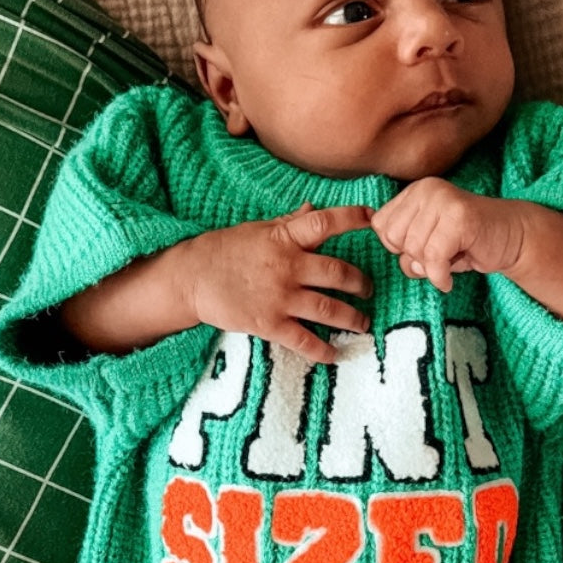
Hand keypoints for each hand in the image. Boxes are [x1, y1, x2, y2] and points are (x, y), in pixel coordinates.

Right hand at [183, 202, 374, 363]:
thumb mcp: (256, 229)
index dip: (352, 219)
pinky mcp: (269, 324)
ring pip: (328, 310)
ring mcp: (279, 297)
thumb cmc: (223, 250)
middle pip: (337, 274)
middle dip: (360, 284)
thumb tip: (312, 208)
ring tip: (363, 324)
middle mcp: (287, 267)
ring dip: (352, 319)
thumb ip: (287, 223)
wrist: (190, 278)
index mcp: (284, 238)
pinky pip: (304, 340)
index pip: (325, 223)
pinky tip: (335, 354)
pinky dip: (323, 350)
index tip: (372, 218)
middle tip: (368, 291)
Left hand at [369, 180, 527, 291]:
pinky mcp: (459, 217)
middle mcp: (427, 189)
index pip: (380, 225)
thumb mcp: (427, 244)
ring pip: (414, 249)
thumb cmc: (466, 243)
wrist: (511, 238)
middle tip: (437, 258)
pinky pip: (433, 258)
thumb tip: (405, 262)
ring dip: (430, 268)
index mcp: (415, 191)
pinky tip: (449, 279)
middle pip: (393, 238)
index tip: (423, 249)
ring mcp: (444, 200)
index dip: (398, 247)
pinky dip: (440, 277)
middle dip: (412, 257)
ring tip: (448, 262)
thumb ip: (404, 248)